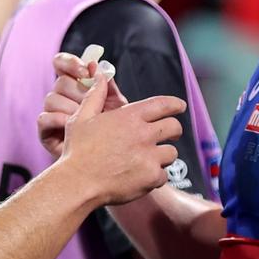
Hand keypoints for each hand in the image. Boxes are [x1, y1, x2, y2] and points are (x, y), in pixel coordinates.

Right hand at [38, 53, 128, 155]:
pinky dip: (58, 120)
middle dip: (79, 93)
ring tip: (88, 121)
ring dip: (72, 109)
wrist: (111, 163)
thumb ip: (107, 86)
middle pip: (60, 82)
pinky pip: (43, 118)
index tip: (84, 70)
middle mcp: (61, 97)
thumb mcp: (117, 107)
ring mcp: (52, 113)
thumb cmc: (116, 134)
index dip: (70, 63)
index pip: (62, 64)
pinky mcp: (45, 132)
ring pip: (51, 98)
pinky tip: (71, 126)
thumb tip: (97, 66)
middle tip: (94, 105)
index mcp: (76, 86)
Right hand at [58, 70, 183, 206]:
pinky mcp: (151, 177)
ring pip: (172, 153)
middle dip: (173, 131)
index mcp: (129, 117)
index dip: (175, 104)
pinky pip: (164, 175)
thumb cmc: (78, 151)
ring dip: (163, 155)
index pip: (164, 104)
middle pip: (174, 128)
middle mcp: (143, 134)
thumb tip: (100, 75)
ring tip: (149, 159)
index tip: (180, 106)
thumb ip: (96, 95)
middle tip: (168, 136)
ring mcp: (149, 157)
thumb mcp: (81, 118)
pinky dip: (155, 176)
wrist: (78, 183)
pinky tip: (142, 176)